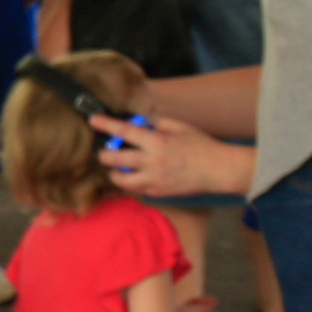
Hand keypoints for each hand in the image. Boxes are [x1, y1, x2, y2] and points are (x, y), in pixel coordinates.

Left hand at [92, 109, 255, 200]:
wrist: (218, 170)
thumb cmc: (201, 146)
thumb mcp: (181, 127)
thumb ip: (158, 123)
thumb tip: (141, 121)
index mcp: (157, 142)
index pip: (125, 131)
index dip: (106, 125)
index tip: (93, 120)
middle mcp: (152, 161)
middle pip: (114, 159)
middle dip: (104, 154)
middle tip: (104, 152)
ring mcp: (152, 179)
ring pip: (119, 179)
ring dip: (114, 172)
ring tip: (118, 167)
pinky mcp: (155, 192)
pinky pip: (133, 189)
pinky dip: (130, 182)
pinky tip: (134, 176)